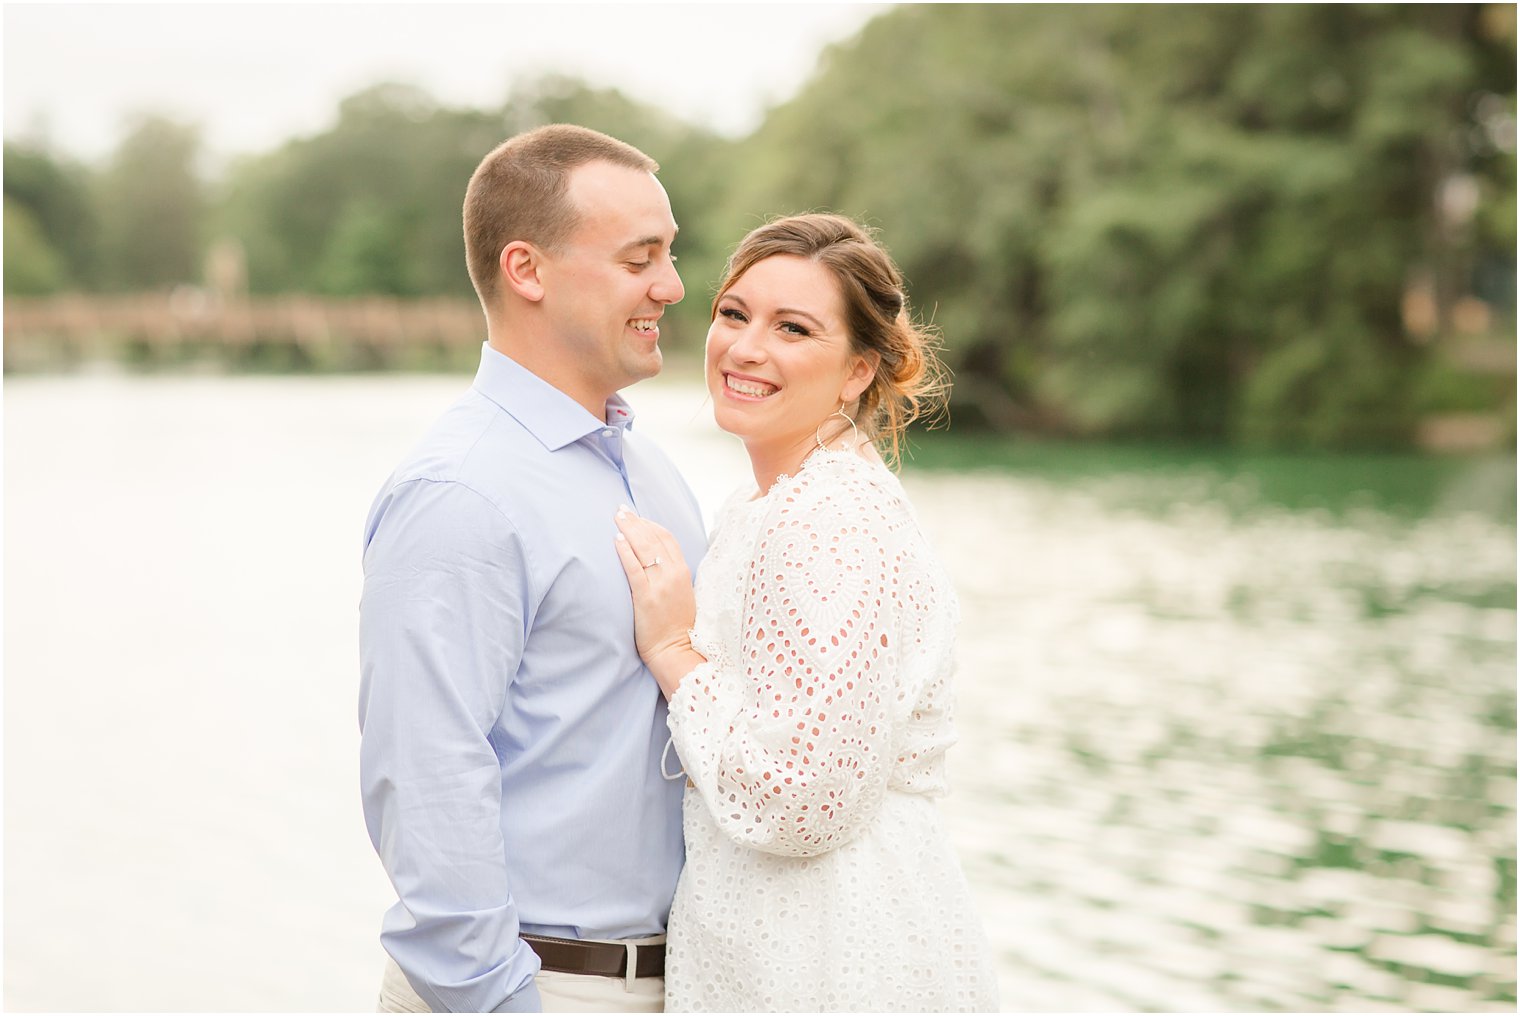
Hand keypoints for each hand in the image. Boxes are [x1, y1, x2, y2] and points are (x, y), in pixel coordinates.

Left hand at [612, 506, 700, 693]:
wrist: (676, 650)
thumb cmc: (676, 625)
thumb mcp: (682, 594)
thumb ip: (672, 575)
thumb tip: (654, 559)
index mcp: (684, 572)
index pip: (667, 538)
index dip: (651, 524)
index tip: (637, 516)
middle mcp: (674, 574)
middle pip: (655, 538)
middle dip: (637, 521)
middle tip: (621, 510)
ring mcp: (661, 585)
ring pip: (645, 549)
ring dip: (630, 529)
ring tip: (617, 518)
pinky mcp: (646, 598)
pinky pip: (634, 569)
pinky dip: (625, 552)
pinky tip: (616, 541)